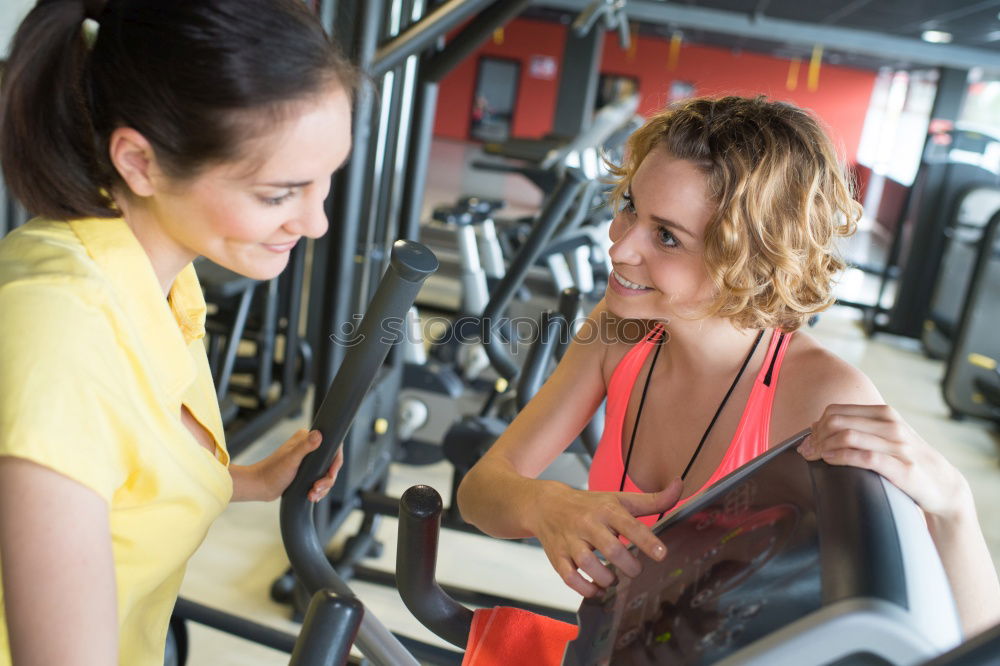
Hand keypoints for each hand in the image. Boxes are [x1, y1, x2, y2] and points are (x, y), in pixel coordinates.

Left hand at [234, 429, 342, 501]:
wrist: (261, 487)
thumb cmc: (272, 472)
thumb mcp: (291, 459)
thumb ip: (305, 446)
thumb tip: (319, 434)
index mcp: (306, 439)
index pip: (332, 447)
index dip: (335, 462)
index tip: (330, 474)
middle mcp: (309, 447)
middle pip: (331, 464)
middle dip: (327, 480)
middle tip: (317, 488)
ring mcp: (309, 460)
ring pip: (326, 475)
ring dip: (323, 488)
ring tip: (312, 495)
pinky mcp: (307, 472)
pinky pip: (320, 481)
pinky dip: (319, 490)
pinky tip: (312, 496)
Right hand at [529, 479, 682, 596]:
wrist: (546, 505)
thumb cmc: (589, 504)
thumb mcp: (619, 499)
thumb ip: (652, 500)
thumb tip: (679, 485)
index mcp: (606, 509)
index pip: (629, 525)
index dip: (647, 541)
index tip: (661, 554)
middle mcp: (588, 524)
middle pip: (610, 548)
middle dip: (629, 565)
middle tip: (635, 569)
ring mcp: (570, 541)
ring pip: (588, 564)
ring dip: (606, 578)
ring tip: (614, 579)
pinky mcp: (557, 556)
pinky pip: (570, 578)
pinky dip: (586, 589)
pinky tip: (597, 589)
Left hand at [798, 404, 971, 520]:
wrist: (943, 484)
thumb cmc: (906, 460)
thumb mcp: (883, 437)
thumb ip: (854, 428)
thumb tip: (814, 424)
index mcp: (884, 413)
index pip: (836, 411)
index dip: (816, 425)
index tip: (808, 441)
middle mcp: (891, 425)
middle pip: (837, 422)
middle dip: (816, 437)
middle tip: (806, 452)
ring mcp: (898, 445)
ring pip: (848, 436)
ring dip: (823, 447)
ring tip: (813, 457)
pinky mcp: (902, 467)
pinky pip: (863, 457)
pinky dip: (840, 457)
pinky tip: (829, 461)